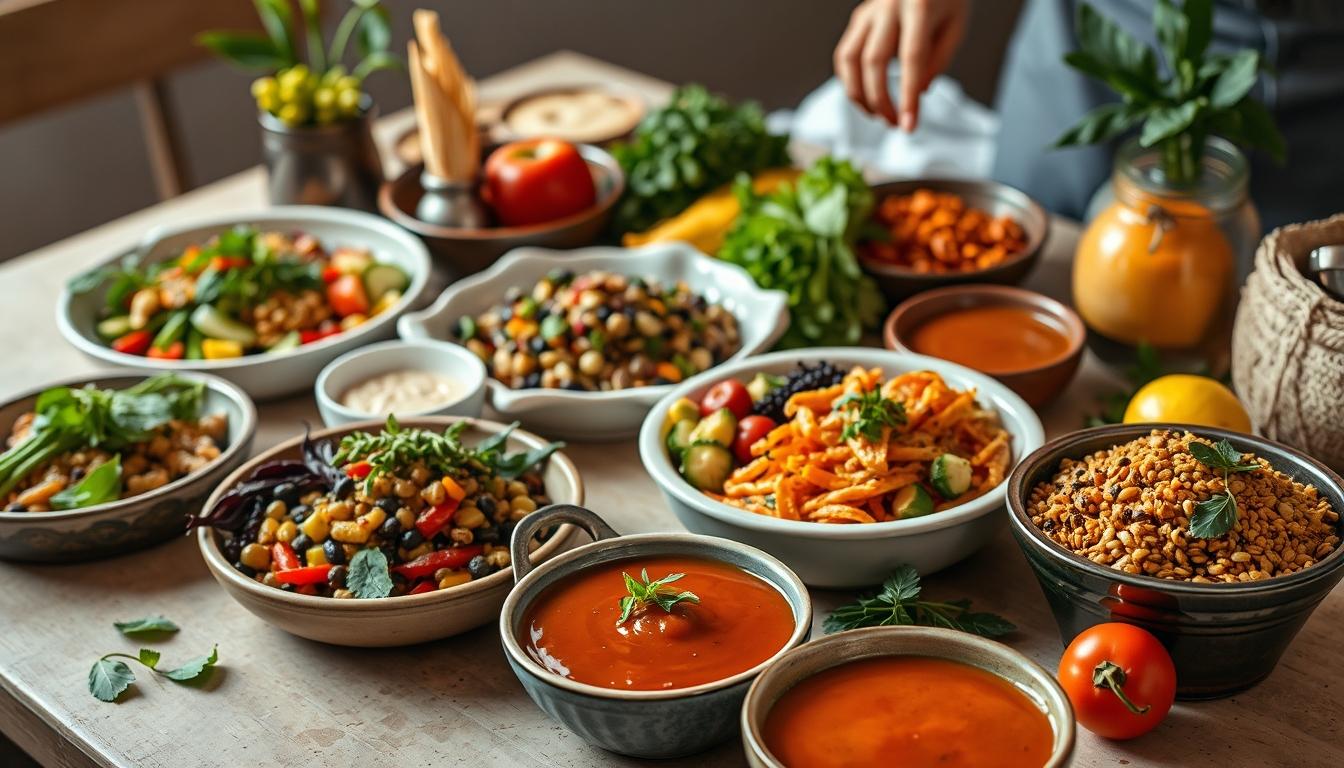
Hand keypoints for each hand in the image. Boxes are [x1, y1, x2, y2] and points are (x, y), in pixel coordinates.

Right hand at [834, 0, 967, 130]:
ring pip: (849, 59)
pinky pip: (845, 54)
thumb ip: (939, 59)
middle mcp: (888, 5)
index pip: (912, 58)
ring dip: (858, 94)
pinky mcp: (859, 17)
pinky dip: (851, 81)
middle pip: (873, 62)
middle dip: (880, 101)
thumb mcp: (956, 26)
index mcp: (919, 5)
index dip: (907, 96)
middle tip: (893, 125)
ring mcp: (868, 11)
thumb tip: (918, 92)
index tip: (909, 126)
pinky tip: (865, 95)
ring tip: (875, 114)